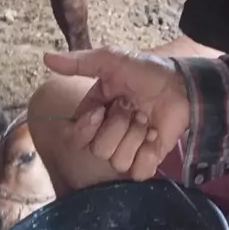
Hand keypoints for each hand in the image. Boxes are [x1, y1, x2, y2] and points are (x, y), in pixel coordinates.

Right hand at [43, 47, 190, 180]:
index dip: (86, 127)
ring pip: (117, 161)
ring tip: (147, 119)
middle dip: (119, 126)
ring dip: (136, 136)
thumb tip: (46, 57)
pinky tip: (155, 136)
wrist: (182, 85)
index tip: (102, 111)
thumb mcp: (112, 60)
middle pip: (98, 149)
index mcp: (95, 112)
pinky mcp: (148, 160)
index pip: (76, 136)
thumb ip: (79, 63)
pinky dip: (148, 154)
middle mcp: (108, 133)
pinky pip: (138, 172)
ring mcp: (128, 148)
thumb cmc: (147, 71)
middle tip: (134, 108)